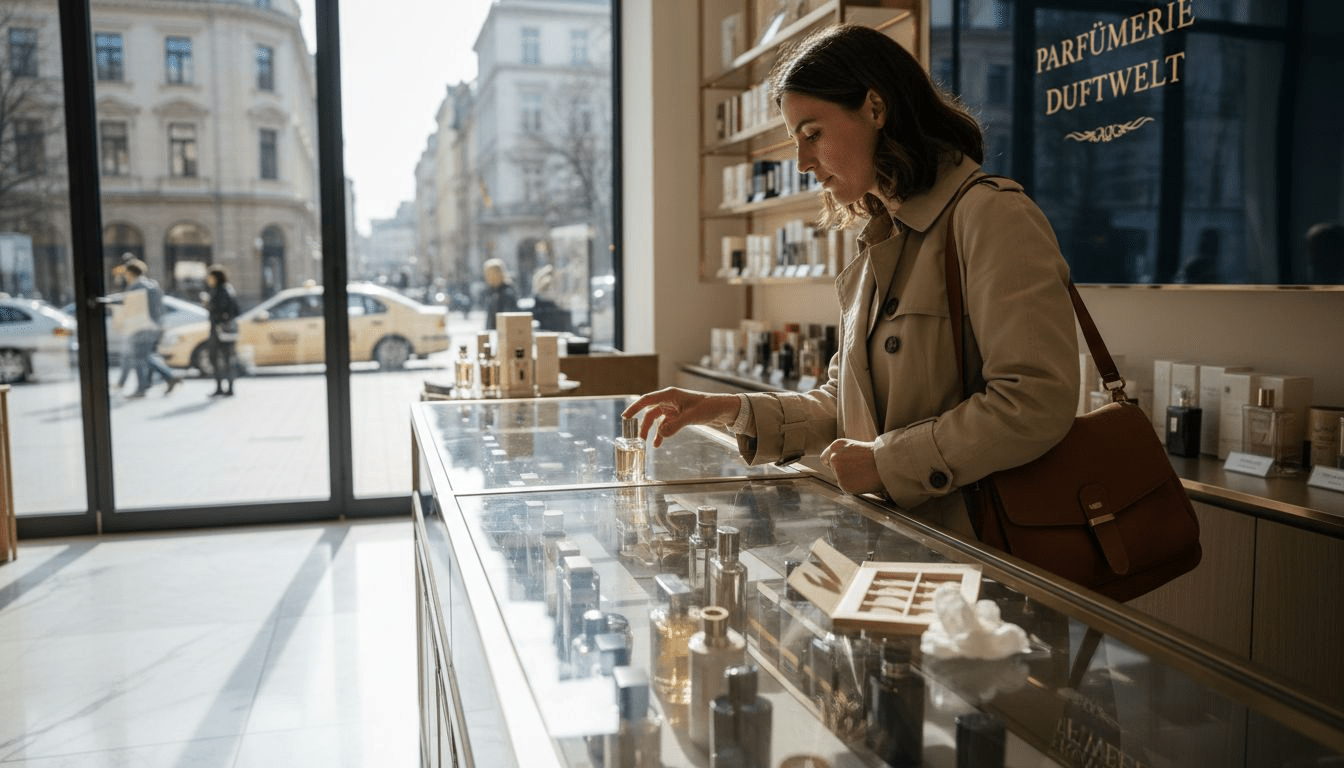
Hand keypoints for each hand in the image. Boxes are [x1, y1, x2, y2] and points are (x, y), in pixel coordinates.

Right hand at [622, 388, 738, 447]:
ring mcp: (673, 408)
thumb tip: (660, 434)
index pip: (647, 400)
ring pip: (657, 420)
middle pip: (650, 412)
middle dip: (643, 425)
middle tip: (638, 438)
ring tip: (648, 443)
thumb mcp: (691, 417)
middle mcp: (669, 400)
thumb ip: (674, 426)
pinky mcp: (678, 416)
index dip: (635, 408)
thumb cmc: (708, 407)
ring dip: (652, 431)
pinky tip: (659, 443)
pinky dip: (662, 434)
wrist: (723, 409)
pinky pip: (666, 425)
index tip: (625, 417)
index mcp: (670, 395)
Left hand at [820, 438, 882, 494]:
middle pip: (832, 469)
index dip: (832, 463)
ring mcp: (838, 471)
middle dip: (842, 471)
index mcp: (837, 445)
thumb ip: (844, 454)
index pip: (825, 458)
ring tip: (864, 474)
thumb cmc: (876, 455)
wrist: (887, 463)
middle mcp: (834, 457)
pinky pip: (846, 488)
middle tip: (858, 470)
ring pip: (840, 479)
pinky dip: (854, 487)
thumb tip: (839, 465)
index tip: (839, 467)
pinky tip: (864, 480)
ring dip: (849, 479)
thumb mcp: (856, 448)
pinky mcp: (843, 484)